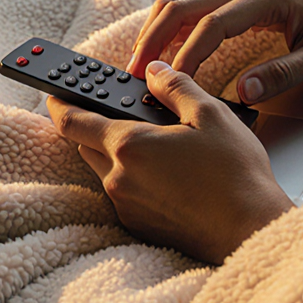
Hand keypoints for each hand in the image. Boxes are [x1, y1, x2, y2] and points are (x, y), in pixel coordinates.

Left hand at [47, 60, 293, 263]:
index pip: (73, 121)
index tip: (52, 92)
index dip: (58, 102)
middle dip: (92, 124)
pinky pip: (123, 192)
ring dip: (115, 151)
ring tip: (150, 140)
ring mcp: (126, 205)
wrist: (250, 231)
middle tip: (111, 109)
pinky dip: (132, 176)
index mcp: (130, 145)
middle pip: (85, 145)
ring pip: (104, 169)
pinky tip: (164, 171)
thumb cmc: (236, 175)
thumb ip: (175, 86)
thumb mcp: (210, 114)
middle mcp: (119, 178)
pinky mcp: (138, 225)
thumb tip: (154, 72)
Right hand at [127, 0, 302, 104]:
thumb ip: (282, 75)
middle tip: (134, 73)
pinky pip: (193, 9)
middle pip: (183, 6)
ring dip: (156, 32)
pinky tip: (161, 54)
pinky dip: (170, 29)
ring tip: (139, 66)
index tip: (172, 83)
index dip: (187, 56)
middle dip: (154, 39)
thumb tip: (242, 94)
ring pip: (182, 4)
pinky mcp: (238, 1)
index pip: (211, 25)